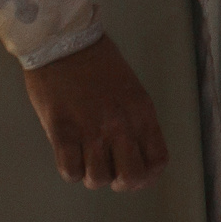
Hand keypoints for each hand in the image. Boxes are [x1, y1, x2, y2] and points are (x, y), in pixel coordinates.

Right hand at [22, 35, 168, 189]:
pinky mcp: (62, 132)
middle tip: (108, 168)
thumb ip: (134, 121)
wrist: (63, 40)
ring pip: (97, 180)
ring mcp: (91, 130)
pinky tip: (69, 152)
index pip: (157, 161)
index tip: (133, 171)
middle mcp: (120, 124)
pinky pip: (70, 172)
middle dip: (120, 182)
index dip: (147, 176)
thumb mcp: (129, 89)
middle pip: (131, 178)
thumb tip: (130, 155)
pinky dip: (70, 169)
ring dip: (90, 173)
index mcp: (141, 112)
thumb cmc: (97, 62)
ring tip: (85, 155)